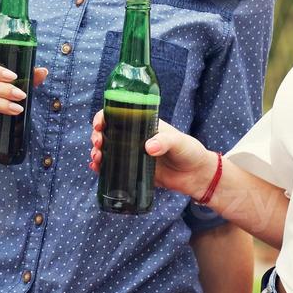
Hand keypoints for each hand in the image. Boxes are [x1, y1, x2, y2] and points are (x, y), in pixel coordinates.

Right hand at [89, 112, 217, 199]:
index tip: (99, 125)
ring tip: (97, 159)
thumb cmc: (190, 152)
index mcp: (144, 124)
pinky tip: (96, 169)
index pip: (118, 115)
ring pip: (108, 150)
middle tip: (98, 145)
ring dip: (98, 152)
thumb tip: (148, 147)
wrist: (196, 176)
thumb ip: (165, 142)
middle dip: (97, 137)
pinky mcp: (133, 171)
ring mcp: (133, 154)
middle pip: (108, 133)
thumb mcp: (178, 142)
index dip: (104, 117)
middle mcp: (135, 138)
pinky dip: (102, 167)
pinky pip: (113, 168)